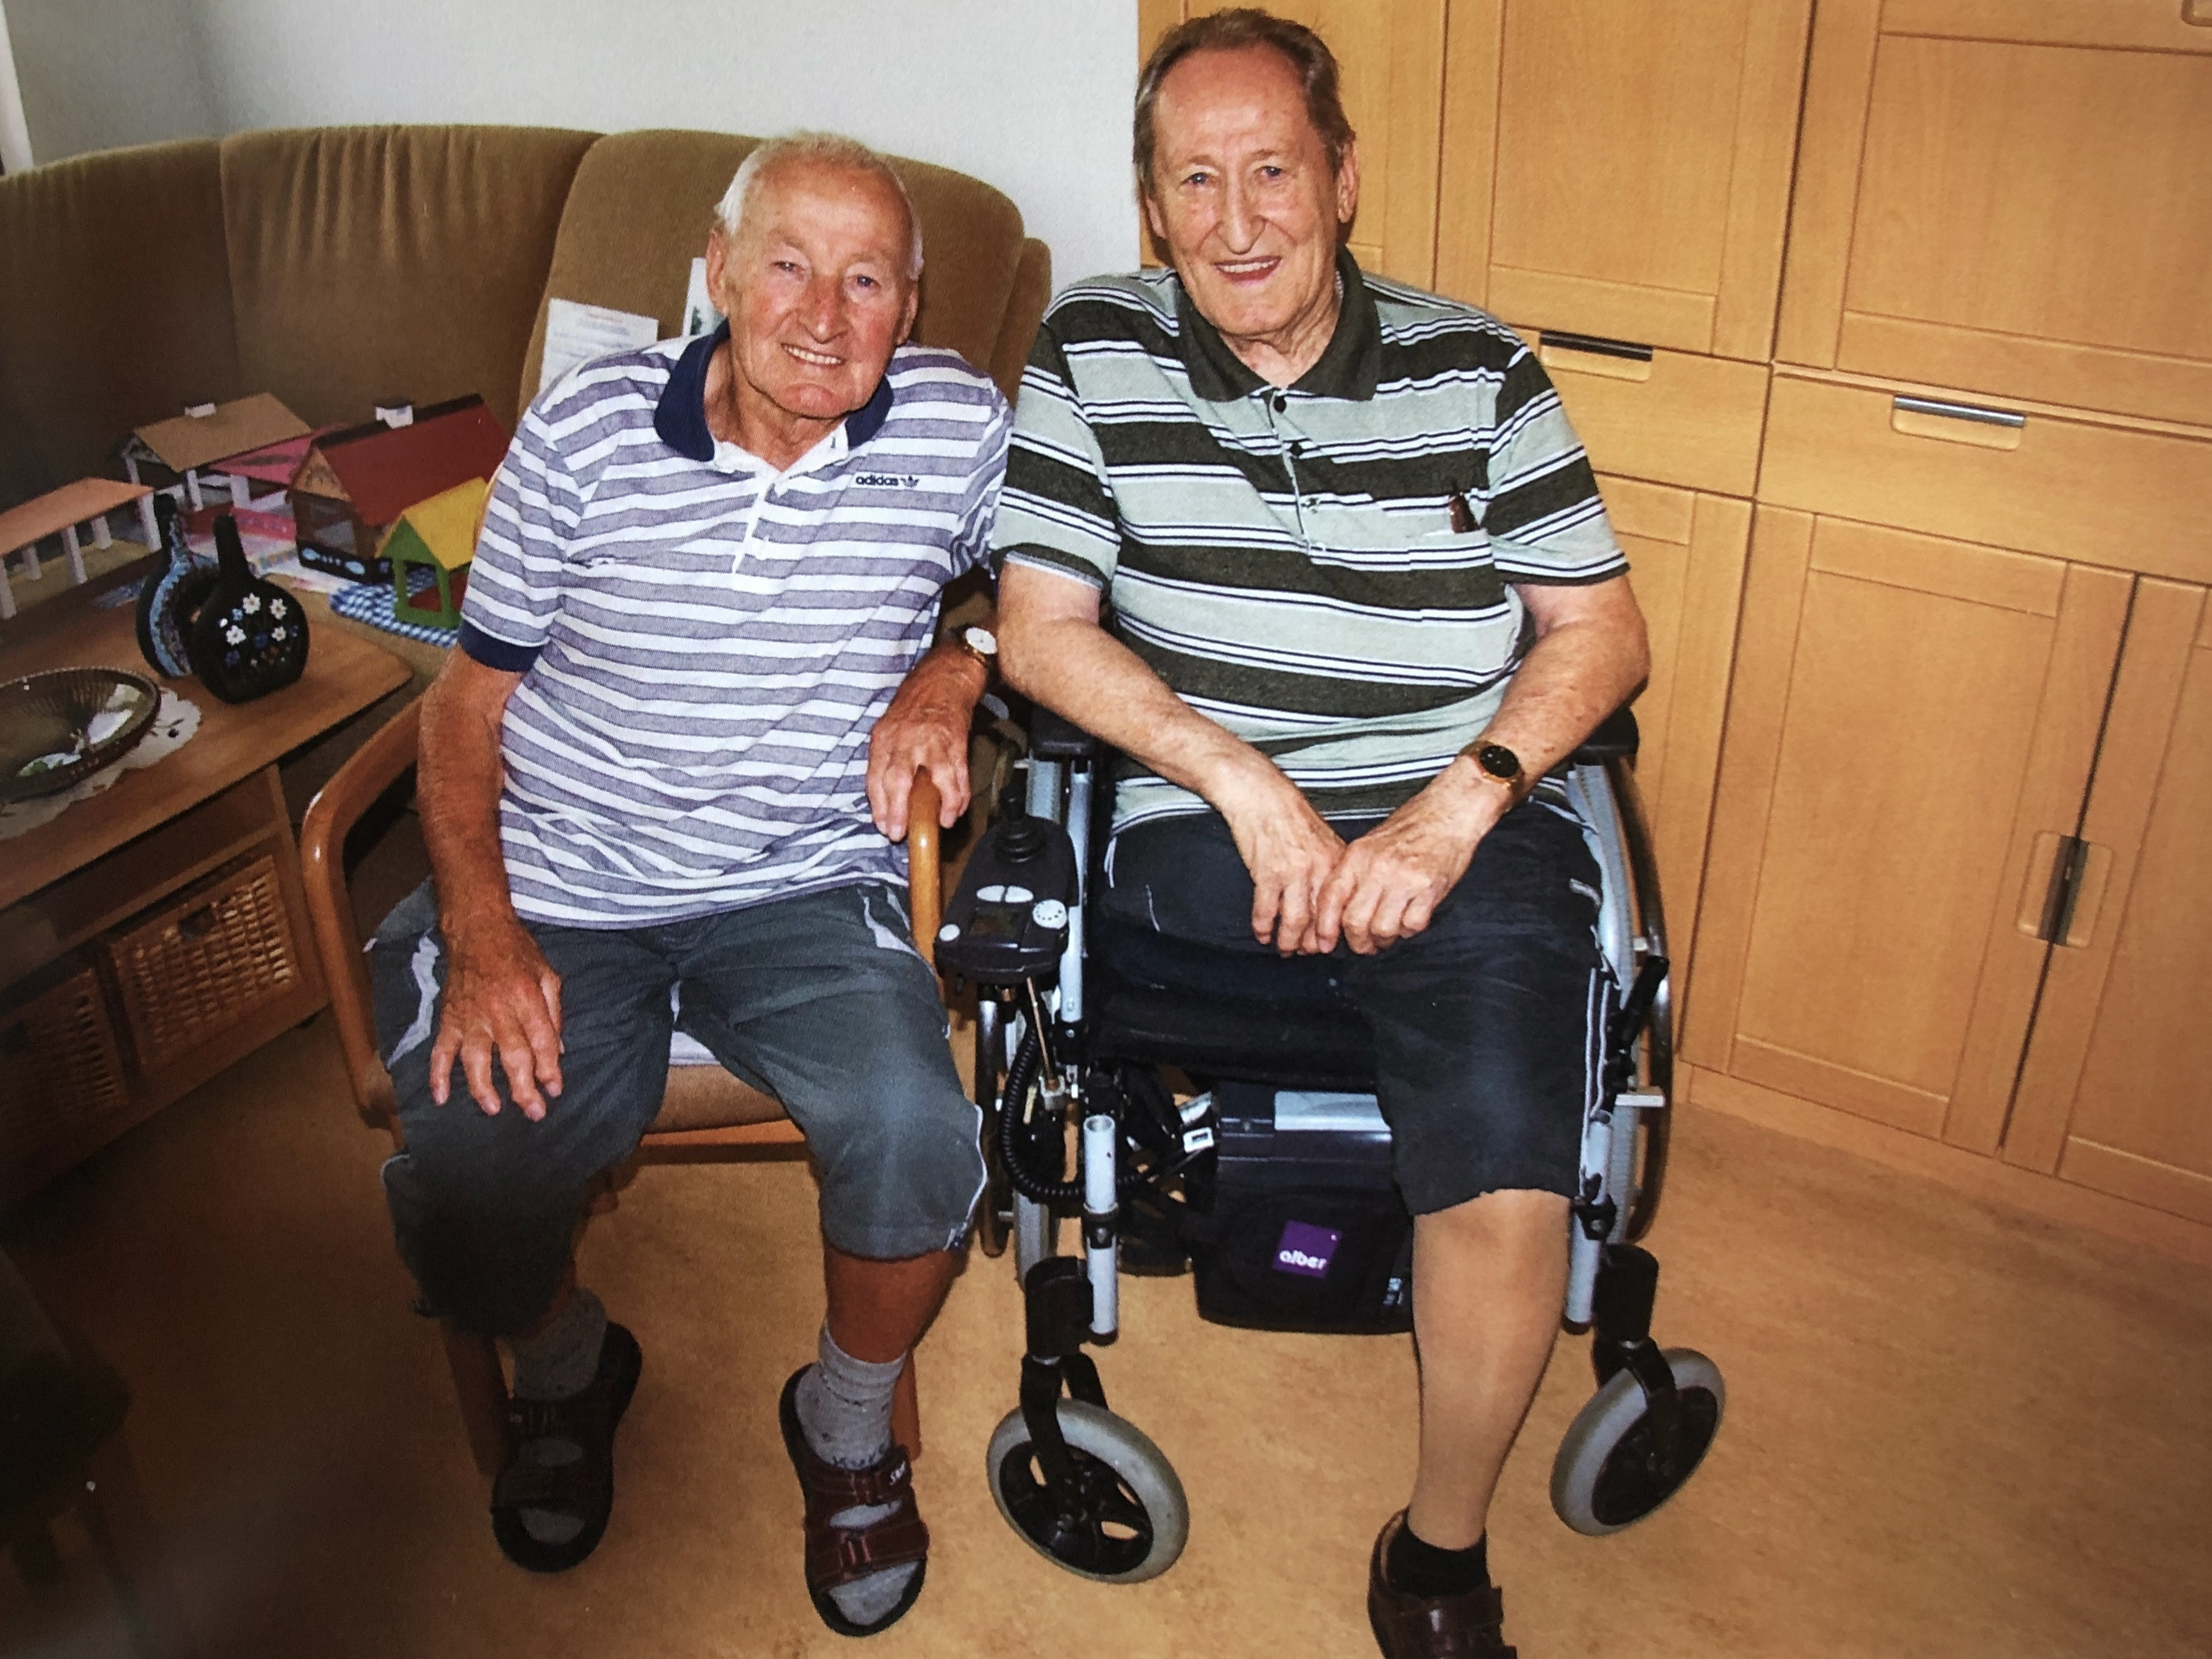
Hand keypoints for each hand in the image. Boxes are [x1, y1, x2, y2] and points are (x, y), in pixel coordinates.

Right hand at [428, 914, 563, 1118]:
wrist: (476, 929)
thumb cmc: (517, 952)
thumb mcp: (547, 974)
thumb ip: (554, 1012)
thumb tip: (559, 1050)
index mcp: (526, 998)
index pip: (541, 1042)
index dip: (549, 1069)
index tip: (555, 1090)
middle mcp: (498, 1011)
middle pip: (512, 1056)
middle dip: (523, 1088)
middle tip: (533, 1112)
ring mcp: (469, 1017)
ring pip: (474, 1058)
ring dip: (482, 1086)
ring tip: (492, 1108)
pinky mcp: (448, 1019)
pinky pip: (441, 1050)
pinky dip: (437, 1074)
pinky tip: (440, 1096)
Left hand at [868, 647, 981, 839]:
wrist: (944, 678)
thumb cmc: (915, 705)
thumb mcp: (888, 727)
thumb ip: (885, 760)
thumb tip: (885, 800)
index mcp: (884, 737)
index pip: (875, 776)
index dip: (878, 805)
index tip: (883, 826)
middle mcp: (905, 739)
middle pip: (897, 780)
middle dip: (897, 810)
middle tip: (898, 833)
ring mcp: (932, 741)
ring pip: (934, 781)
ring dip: (937, 808)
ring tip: (938, 825)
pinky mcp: (956, 742)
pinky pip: (959, 775)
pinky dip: (958, 797)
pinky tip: (955, 810)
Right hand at [1215, 757, 1345, 953]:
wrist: (1261, 794)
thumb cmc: (1289, 816)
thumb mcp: (1323, 840)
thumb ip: (1331, 870)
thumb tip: (1334, 903)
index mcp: (1336, 862)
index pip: (1342, 908)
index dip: (1336, 932)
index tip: (1330, 944)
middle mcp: (1320, 869)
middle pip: (1321, 921)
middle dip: (1313, 944)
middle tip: (1306, 952)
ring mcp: (1294, 872)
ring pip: (1295, 922)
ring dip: (1288, 942)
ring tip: (1284, 949)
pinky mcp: (1267, 872)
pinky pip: (1266, 911)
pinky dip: (1263, 927)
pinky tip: (1262, 933)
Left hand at [1315, 760, 1506, 954]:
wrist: (1448, 811)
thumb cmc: (1412, 826)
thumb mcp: (1370, 843)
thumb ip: (1354, 874)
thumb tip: (1338, 910)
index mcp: (1358, 855)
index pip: (1330, 898)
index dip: (1325, 928)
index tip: (1326, 943)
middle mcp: (1377, 867)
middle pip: (1354, 921)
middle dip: (1358, 942)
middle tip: (1364, 945)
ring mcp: (1404, 878)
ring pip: (1382, 928)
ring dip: (1384, 939)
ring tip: (1388, 935)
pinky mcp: (1429, 888)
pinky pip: (1412, 925)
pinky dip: (1409, 930)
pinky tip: (1410, 921)